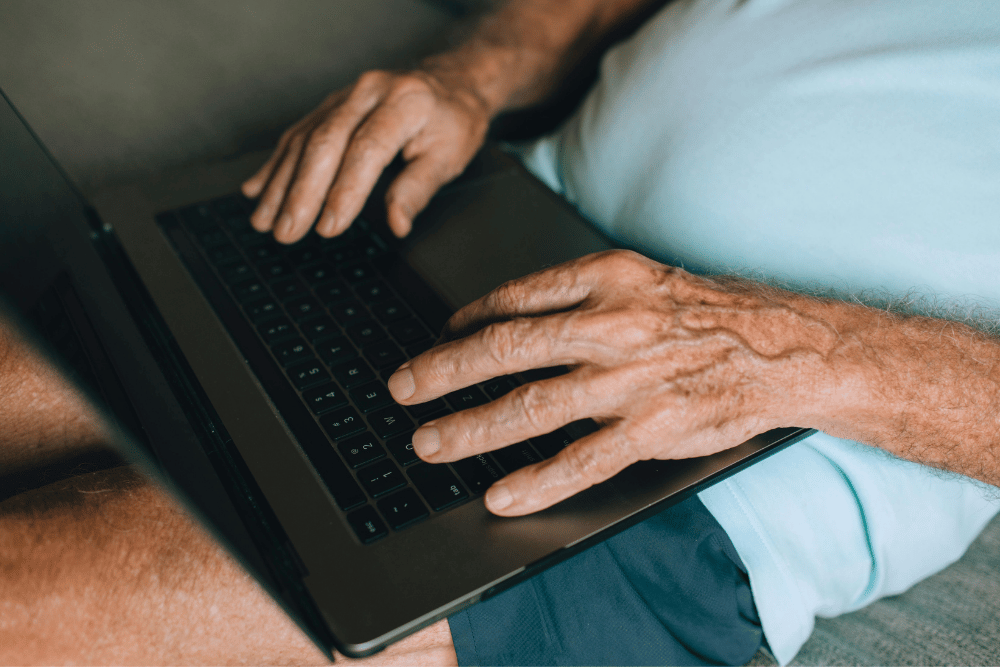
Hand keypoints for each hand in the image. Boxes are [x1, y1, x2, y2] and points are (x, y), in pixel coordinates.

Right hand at [241, 67, 490, 243]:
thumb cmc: (452, 122)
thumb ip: (418, 190)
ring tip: (265, 220)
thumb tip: (397, 224)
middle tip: (287, 231)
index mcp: (405, 102)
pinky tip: (257, 191)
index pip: (367, 149)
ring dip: (280, 184)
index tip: (329, 227)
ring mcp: (345, 95)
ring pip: (303, 139)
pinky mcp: (330, 104)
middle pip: (325, 142)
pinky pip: (297, 134)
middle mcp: (369, 92)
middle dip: (301, 192)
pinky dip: (276, 166)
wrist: (450, 82)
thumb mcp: (449, 156)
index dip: (344, 190)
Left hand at [387, 250, 852, 515]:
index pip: (515, 298)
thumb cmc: (711, 311)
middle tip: (402, 390)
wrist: (785, 348)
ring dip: (470, 429)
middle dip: (443, 372)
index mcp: (605, 278)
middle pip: (504, 350)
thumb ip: (580, 293)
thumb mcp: (643, 277)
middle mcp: (611, 325)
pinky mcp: (652, 427)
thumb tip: (510, 314)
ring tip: (430, 444)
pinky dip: (536, 481)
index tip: (440, 336)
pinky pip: (581, 461)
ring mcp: (630, 379)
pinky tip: (501, 495)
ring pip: (530, 407)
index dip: (466, 321)